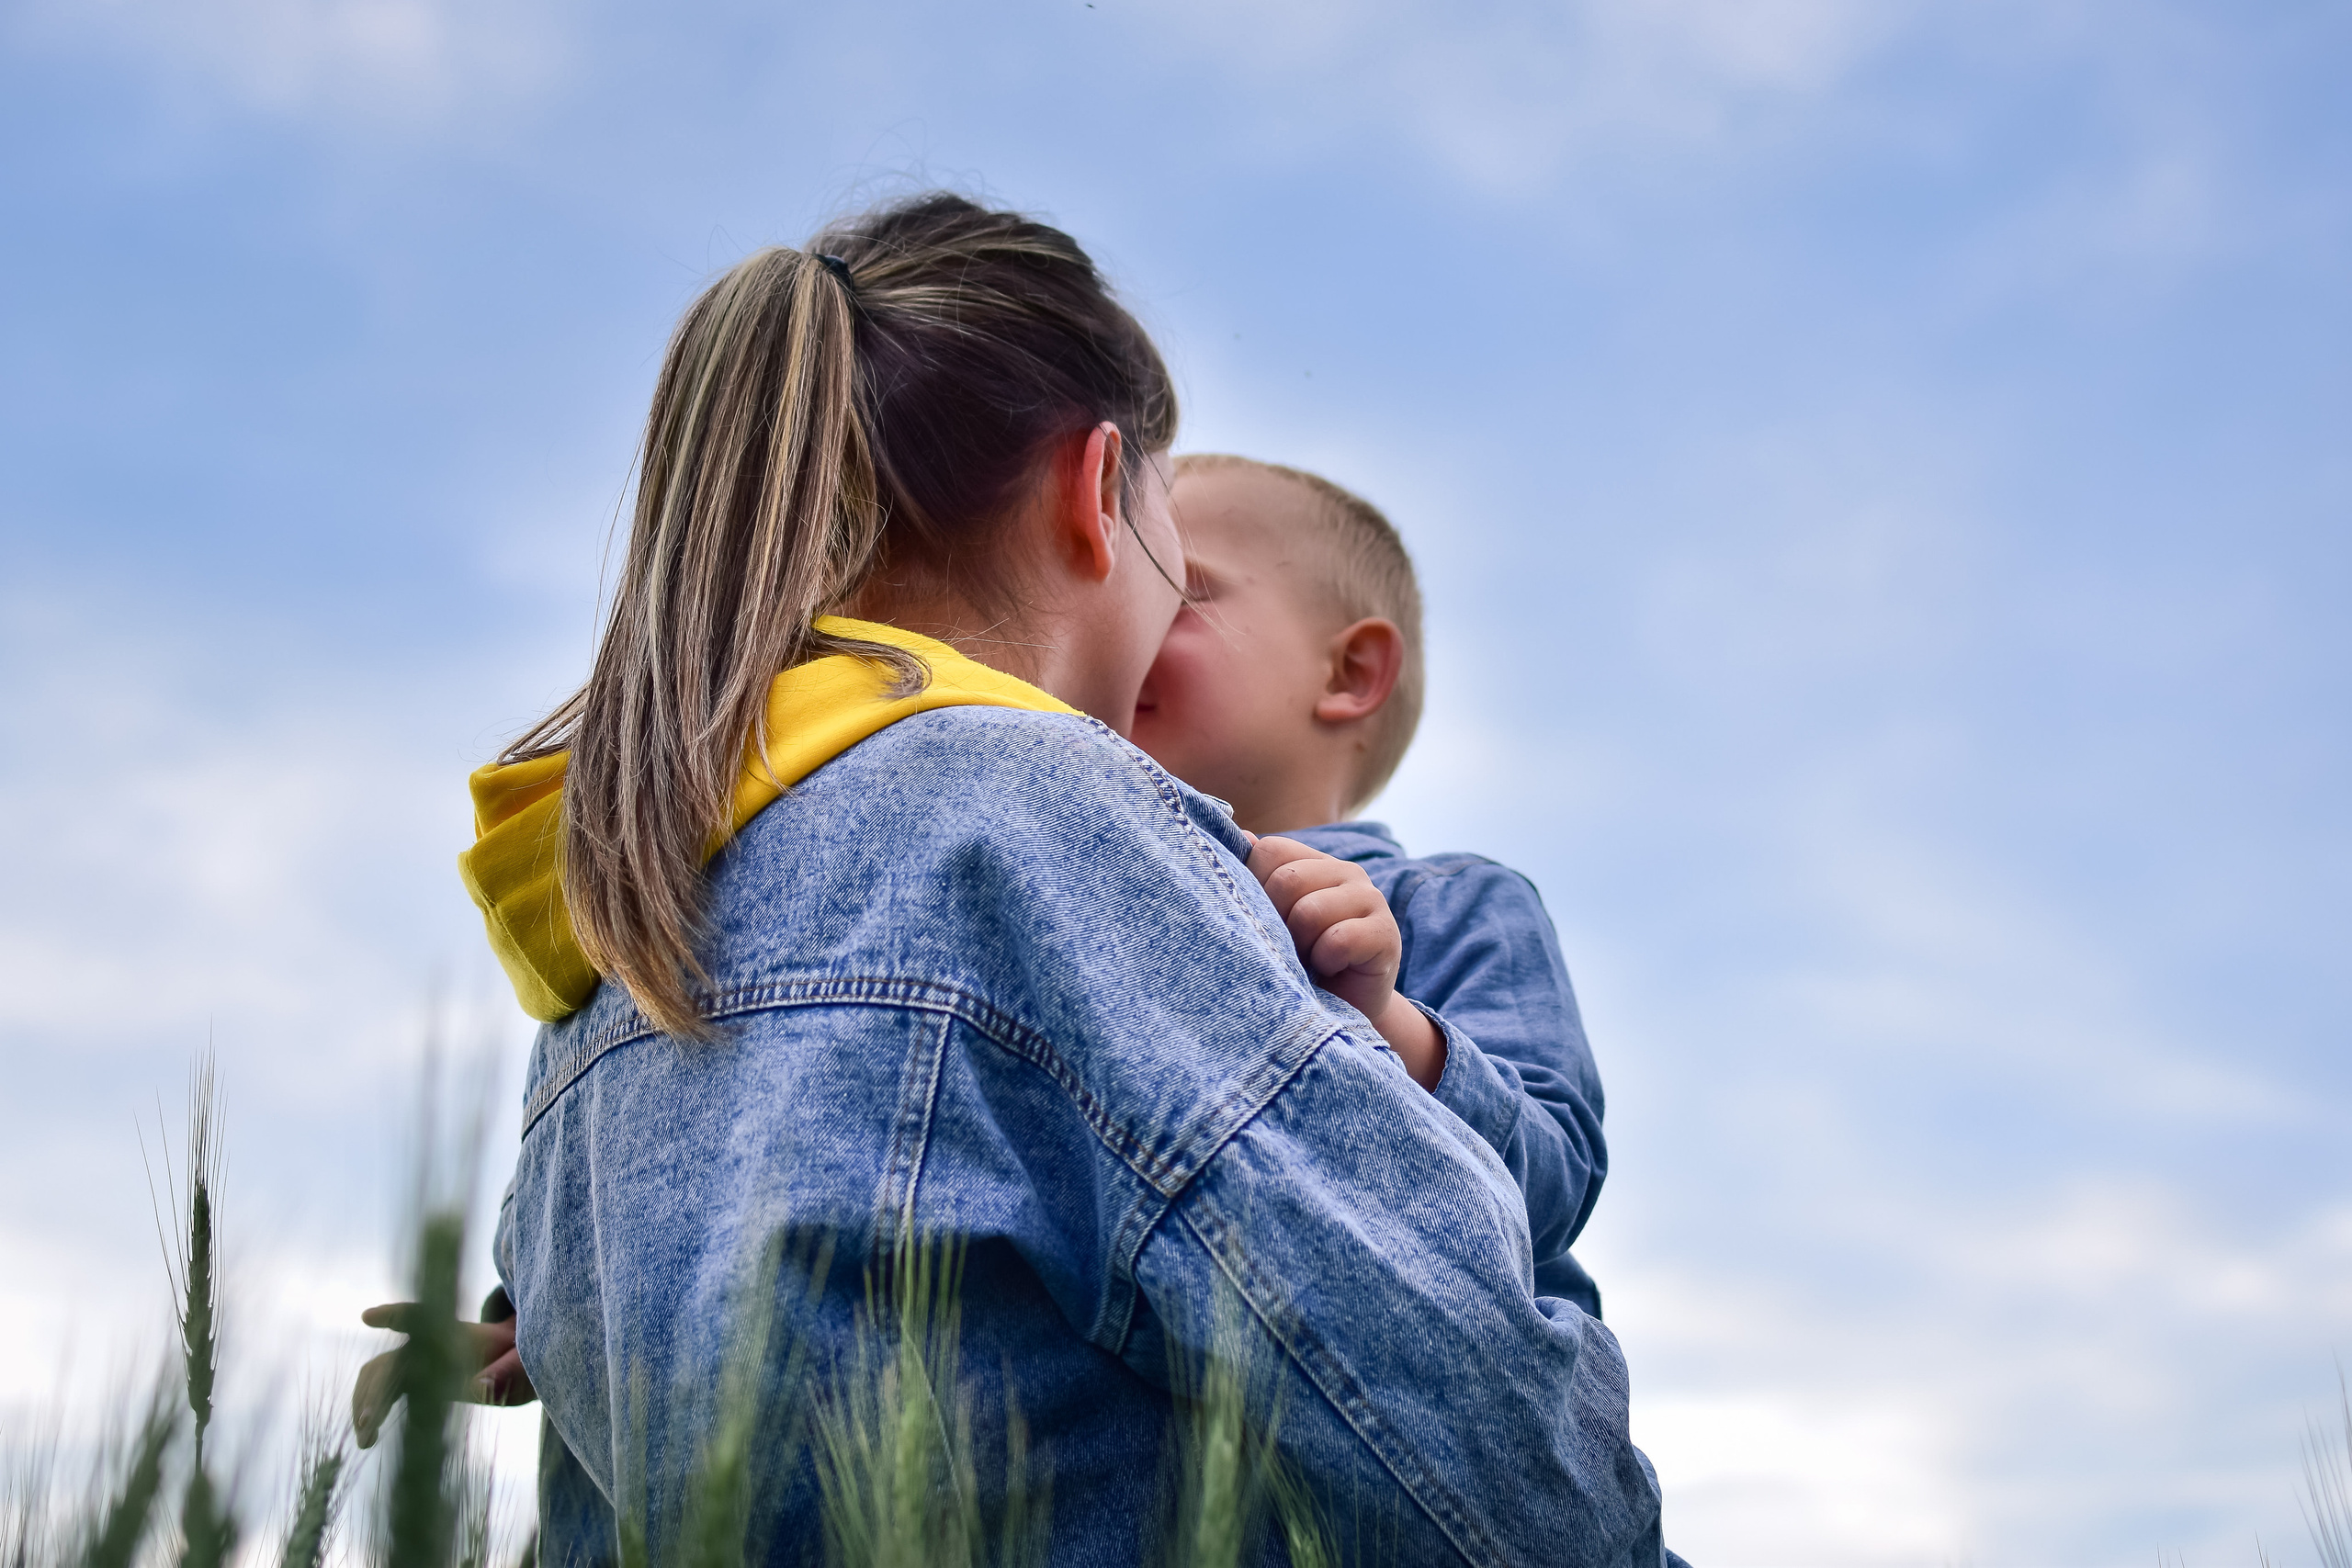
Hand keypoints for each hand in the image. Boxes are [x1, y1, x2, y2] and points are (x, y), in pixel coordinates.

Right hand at [351, 1299, 536, 1448]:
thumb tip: (478, 1387)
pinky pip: (382, 1392)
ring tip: (365, 1439)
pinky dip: (371, 1411)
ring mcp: (415, 1360)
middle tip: (368, 1423)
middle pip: (390, 1361)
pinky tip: (369, 1438)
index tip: (368, 1316)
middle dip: (375, 1390)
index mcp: (455, 1332)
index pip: (420, 1317)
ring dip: (365, 1404)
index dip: (394, 1315)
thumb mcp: (522, 1368)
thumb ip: (507, 1374)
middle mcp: (427, 1343)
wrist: (511, 1362)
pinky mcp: (410, 1380)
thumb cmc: (518, 1360)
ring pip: (376, 1376)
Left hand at [1247, 836, 1445, 1089]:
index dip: (1254, 889)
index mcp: (1311, 862)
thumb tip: (1243, 835)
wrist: (1344, 1013)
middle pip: (1287, 880)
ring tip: (1311, 960)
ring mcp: (1370, 898)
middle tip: (1290, 947)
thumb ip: (1254, 879)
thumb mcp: (1269, 922)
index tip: (1266, 922)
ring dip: (1302, 947)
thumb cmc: (1299, 965)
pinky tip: (1333, 969)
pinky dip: (1326, 961)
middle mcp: (1344, 872)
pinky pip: (1339, 940)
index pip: (1269, 851)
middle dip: (1278, 923)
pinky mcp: (1386, 933)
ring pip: (1309, 912)